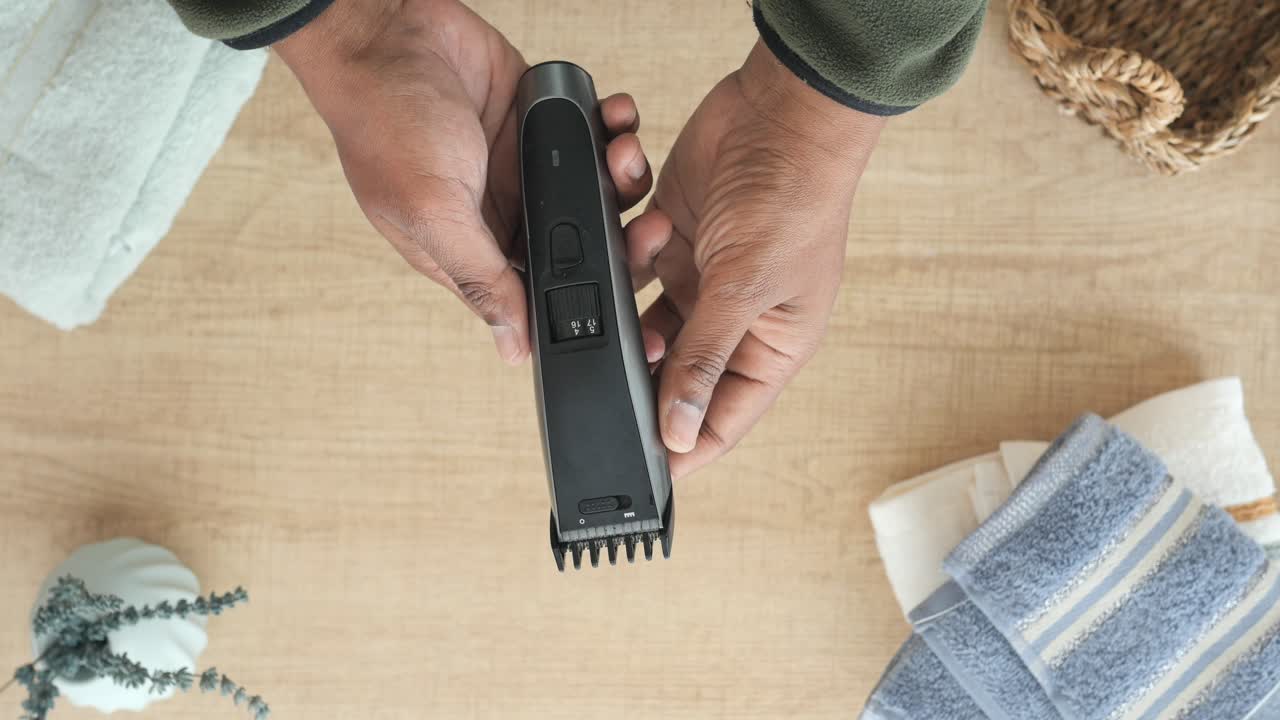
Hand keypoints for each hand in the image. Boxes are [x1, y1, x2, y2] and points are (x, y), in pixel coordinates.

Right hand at [275, 0, 655, 364]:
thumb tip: (511, 347)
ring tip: (620, 151)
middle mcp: (507, 216)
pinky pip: (599, 135)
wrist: (386, 31)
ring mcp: (530, 168)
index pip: (544, 296)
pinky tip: (616, 117)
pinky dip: (617, 127)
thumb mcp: (431, 212)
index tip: (635, 300)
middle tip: (651, 227)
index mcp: (474, 253)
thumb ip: (479, 276)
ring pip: (603, 192)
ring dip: (626, 176)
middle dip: (626, 239)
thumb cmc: (386, 121)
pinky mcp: (546, 122)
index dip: (591, 301)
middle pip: (588, 248)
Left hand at [636, 41, 884, 478]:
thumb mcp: (745, 290)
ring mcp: (705, 282)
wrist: (781, 111)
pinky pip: (634, 265)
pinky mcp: (676, 242)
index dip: (684, 446)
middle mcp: (738, 322)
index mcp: (773, 348)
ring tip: (648, 262)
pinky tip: (650, 223)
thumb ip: (704, 361)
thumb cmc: (794, 199)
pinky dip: (632, 248)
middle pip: (679, 374)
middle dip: (647, 365)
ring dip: (636, 299)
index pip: (723, 419)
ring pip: (647, 320)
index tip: (639, 470)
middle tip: (617, 356)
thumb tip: (680, 433)